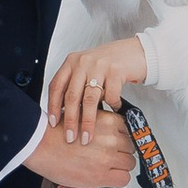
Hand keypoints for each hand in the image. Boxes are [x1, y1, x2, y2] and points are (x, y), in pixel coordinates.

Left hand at [46, 35, 149, 158]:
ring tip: (88, 135)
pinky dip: (112, 106)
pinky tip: (114, 110)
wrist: (134, 51)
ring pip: (89, 100)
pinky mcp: (116, 71)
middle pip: (72, 96)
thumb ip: (75, 84)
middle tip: (70, 136)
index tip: (54, 122)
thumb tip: (63, 111)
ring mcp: (99, 66)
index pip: (56, 86)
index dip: (53, 106)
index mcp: (72, 62)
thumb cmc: (109, 62)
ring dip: (88, 121)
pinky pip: (110, 96)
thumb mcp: (86, 69)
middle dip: (70, 120)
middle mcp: (84, 62)